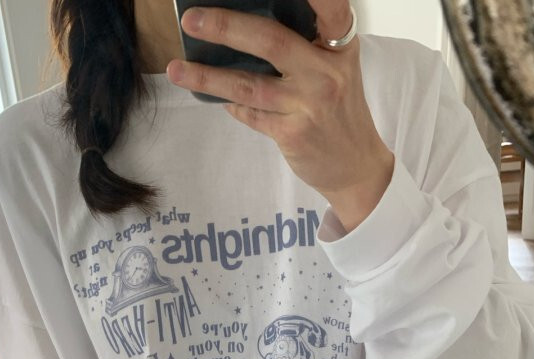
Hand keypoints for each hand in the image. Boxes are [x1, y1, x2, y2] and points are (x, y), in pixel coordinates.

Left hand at [167, 1, 394, 229]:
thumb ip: (305, 48)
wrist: (357, 168)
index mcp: (338, 48)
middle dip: (226, 27)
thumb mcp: (336, 70)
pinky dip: (230, 104)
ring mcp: (309, 104)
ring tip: (176, 69)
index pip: (328, 9)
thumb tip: (246, 28)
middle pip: (270, 41)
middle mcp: (326, 72)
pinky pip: (250, 114)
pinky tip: (214, 96)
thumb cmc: (340, 112)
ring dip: (208, 76)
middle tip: (191, 20)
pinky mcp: (293, 133)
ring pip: (249, 84)